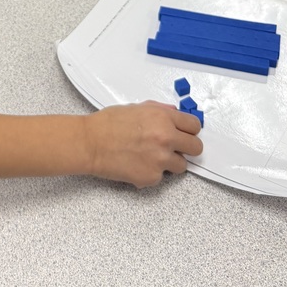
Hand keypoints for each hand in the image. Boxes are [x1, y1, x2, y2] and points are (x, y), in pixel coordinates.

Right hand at [86, 102, 202, 187]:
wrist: (90, 143)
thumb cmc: (108, 124)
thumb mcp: (137, 108)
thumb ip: (160, 111)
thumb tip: (175, 115)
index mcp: (163, 118)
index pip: (194, 126)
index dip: (189, 130)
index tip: (185, 134)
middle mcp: (166, 138)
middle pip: (196, 148)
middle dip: (187, 148)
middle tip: (173, 148)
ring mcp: (160, 160)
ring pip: (181, 166)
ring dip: (169, 162)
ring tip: (149, 156)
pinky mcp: (152, 177)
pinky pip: (161, 177)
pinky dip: (151, 172)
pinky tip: (136, 164)